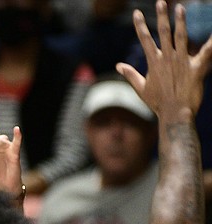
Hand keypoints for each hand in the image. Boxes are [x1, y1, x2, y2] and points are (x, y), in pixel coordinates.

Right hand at [117, 1, 211, 120]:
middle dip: (162, 16)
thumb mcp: (141, 89)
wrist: (175, 114)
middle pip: (163, 33)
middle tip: (161, 2)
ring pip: (181, 37)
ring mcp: (182, 62)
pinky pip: (206, 51)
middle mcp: (167, 59)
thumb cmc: (157, 103)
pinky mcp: (196, 67)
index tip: (136, 13)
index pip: (145, 40)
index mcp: (154, 63)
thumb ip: (131, 75)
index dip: (140, 26)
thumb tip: (118, 66)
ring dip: (180, 22)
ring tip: (180, 8)